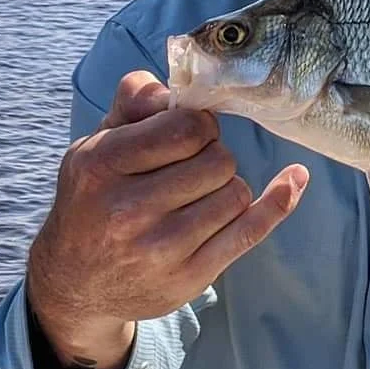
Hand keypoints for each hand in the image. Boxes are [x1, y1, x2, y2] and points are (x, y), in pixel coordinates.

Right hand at [27, 70, 308, 368]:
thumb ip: (134, 101)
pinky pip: (251, 230)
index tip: (188, 133)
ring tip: (195, 194)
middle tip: (190, 167)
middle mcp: (128, 211)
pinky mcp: (189, 278)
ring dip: (225, 185)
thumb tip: (174, 84)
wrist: (75, 283)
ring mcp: (160, 250)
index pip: (186, 128)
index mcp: (102, 166)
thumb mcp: (98, 143)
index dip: (199, 125)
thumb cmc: (95, 198)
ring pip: (235, 192)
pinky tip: (294, 179)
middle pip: (217, 160)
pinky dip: (279, 201)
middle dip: (212, 155)